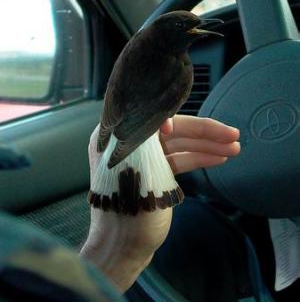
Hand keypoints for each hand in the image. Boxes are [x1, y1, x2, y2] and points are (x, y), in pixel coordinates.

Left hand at [80, 115, 239, 291]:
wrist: (124, 250)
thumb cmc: (128, 212)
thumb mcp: (141, 172)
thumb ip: (151, 141)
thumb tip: (165, 118)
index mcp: (118, 138)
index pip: (153, 118)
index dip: (179, 120)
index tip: (200, 129)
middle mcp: (130, 143)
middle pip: (172, 130)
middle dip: (204, 133)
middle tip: (233, 135)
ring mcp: (144, 158)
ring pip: (179, 145)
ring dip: (207, 146)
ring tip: (235, 148)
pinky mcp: (154, 172)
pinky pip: (179, 160)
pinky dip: (198, 159)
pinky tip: (220, 158)